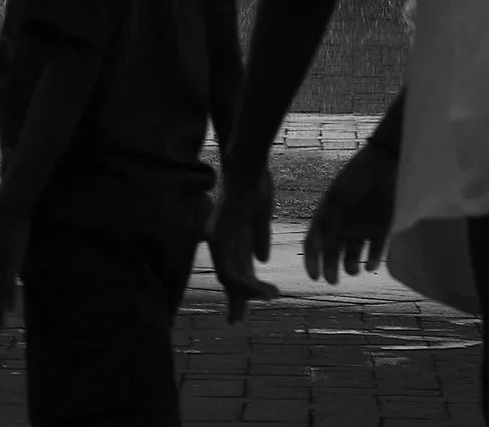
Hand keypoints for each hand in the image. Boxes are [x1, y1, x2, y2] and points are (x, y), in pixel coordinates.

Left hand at [207, 166, 279, 322]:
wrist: (248, 167)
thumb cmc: (254, 185)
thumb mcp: (260, 217)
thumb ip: (259, 237)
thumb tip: (263, 259)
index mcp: (231, 237)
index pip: (234, 268)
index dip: (242, 288)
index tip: (255, 301)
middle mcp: (220, 241)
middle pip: (225, 278)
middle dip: (233, 301)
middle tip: (235, 321)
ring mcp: (217, 239)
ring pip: (227, 278)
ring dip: (248, 293)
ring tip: (271, 296)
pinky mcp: (219, 237)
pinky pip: (229, 270)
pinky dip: (245, 284)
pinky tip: (262, 289)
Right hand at [304, 144, 396, 284]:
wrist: (386, 165)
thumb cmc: (355, 179)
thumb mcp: (337, 199)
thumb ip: (326, 223)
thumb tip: (314, 246)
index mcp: (327, 216)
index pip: (314, 242)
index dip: (312, 260)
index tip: (314, 276)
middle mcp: (343, 224)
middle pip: (333, 252)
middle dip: (331, 267)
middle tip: (333, 281)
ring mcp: (362, 227)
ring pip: (354, 254)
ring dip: (351, 265)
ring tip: (353, 270)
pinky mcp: (382, 229)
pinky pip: (376, 250)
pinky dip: (373, 260)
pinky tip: (370, 265)